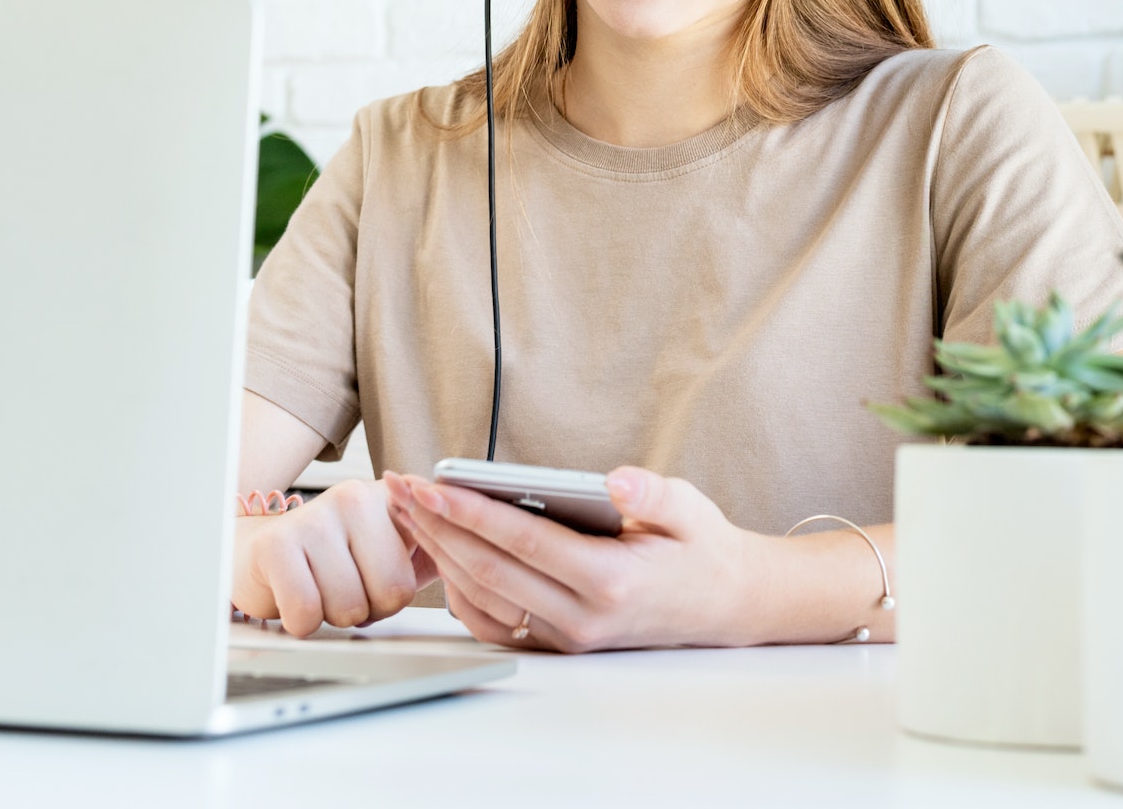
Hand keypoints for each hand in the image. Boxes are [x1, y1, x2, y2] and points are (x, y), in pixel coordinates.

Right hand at [232, 479, 437, 636]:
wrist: (263, 553)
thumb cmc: (336, 557)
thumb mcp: (391, 546)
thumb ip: (436, 548)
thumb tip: (480, 561)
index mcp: (393, 498)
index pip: (425, 563)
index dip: (401, 593)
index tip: (383, 582)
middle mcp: (356, 497)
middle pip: (392, 592)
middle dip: (371, 608)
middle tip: (350, 589)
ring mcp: (315, 516)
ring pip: (349, 607)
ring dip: (335, 615)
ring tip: (323, 589)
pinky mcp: (276, 544)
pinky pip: (306, 612)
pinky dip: (303, 622)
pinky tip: (298, 598)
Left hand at [382, 466, 766, 652]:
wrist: (723, 605)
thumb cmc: (701, 550)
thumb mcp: (690, 510)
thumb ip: (652, 494)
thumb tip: (616, 480)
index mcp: (611, 582)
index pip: (523, 544)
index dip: (471, 514)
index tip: (431, 485)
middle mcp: (582, 617)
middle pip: (488, 570)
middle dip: (437, 526)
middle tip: (399, 488)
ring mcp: (567, 636)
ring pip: (482, 598)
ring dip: (439, 555)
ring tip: (409, 512)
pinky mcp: (557, 642)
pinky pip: (493, 621)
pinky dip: (458, 590)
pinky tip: (442, 553)